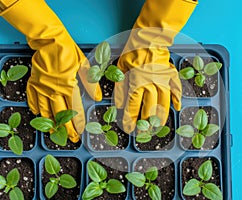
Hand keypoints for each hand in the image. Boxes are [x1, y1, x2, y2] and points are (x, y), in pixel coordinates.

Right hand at [1, 0, 101, 141]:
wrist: (50, 40)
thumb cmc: (69, 52)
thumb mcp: (85, 66)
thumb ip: (91, 84)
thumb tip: (98, 98)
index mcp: (68, 86)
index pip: (75, 109)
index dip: (78, 122)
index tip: (81, 131)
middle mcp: (54, 90)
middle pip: (60, 114)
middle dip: (66, 128)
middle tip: (70, 138)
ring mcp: (42, 87)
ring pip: (45, 110)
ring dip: (50, 122)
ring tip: (53, 132)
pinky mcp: (33, 83)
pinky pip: (33, 99)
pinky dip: (35, 109)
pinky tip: (38, 115)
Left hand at [115, 51, 181, 132]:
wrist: (148, 39)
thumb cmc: (132, 53)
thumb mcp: (120, 70)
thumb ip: (120, 88)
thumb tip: (118, 106)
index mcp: (137, 83)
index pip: (133, 106)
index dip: (130, 119)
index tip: (129, 128)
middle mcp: (151, 85)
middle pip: (150, 108)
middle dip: (146, 123)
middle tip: (145, 132)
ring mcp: (163, 81)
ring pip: (164, 103)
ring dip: (161, 116)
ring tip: (158, 126)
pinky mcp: (170, 76)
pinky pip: (177, 89)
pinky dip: (178, 99)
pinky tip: (177, 108)